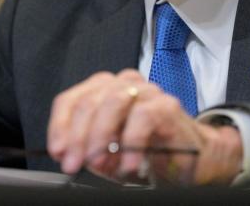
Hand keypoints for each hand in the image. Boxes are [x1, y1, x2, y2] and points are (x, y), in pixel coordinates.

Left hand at [46, 69, 242, 183]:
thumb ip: (88, 148)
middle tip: (75, 164)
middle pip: (89, 102)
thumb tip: (69, 154)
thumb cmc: (147, 150)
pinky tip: (129, 164)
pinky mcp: (167, 106)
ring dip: (100, 138)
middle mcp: (124, 84)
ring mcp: (147, 91)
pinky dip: (132, 143)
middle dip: (78, 137)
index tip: (58, 151)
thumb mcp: (108, 150)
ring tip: (99, 164)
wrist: (191, 157)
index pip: (72, 99)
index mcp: (104, 90)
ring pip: (113, 103)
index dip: (60, 125)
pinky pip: (143, 117)